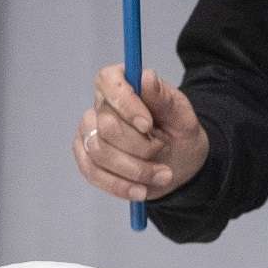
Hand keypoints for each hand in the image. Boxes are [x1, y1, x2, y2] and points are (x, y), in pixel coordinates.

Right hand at [74, 65, 208, 203]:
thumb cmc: (178, 133)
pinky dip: (120, 185)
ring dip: (135, 169)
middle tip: (163, 150)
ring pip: (99, 152)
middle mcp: (100, 105)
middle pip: (106, 126)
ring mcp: (89, 132)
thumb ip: (164, 98)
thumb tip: (145, 77)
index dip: (126, 104)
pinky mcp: (86, 158)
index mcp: (121, 83)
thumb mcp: (182, 115)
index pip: (108, 82)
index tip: (148, 125)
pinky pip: (93, 173)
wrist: (179, 163)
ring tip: (162, 174)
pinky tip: (141, 190)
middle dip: (140, 146)